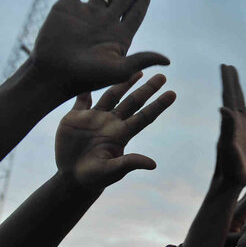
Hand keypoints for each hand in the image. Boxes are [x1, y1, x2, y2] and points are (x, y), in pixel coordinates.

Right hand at [30, 0, 168, 96]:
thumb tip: (167, 60)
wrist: (54, 72)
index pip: (135, 14)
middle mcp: (104, 22)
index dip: (142, 2)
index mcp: (119, 35)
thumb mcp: (119, 70)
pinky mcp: (65, 7)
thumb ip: (142, 60)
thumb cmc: (87, 76)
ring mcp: (86, 13)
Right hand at [55, 72, 174, 191]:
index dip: (158, 105)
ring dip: (123, 83)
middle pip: (133, 102)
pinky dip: (85, 88)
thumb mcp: (112, 171)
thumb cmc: (95, 177)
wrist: (72, 176)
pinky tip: (91, 73)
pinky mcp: (76, 117)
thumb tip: (153, 164)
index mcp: (121, 134)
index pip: (144, 116)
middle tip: (162, 76)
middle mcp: (111, 123)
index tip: (173, 93)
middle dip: (147, 89)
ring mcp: (94, 118)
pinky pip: (82, 99)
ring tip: (136, 70)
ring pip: (112, 95)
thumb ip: (130, 163)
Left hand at [215, 65, 245, 187]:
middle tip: (229, 67)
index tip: (225, 66)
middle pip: (233, 98)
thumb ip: (227, 128)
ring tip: (236, 82)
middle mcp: (233, 124)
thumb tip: (223, 108)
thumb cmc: (229, 168)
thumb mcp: (229, 147)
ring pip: (240, 107)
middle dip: (231, 82)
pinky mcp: (245, 139)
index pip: (229, 97)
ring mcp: (239, 131)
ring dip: (238, 94)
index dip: (228, 82)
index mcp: (230, 123)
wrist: (229, 183)